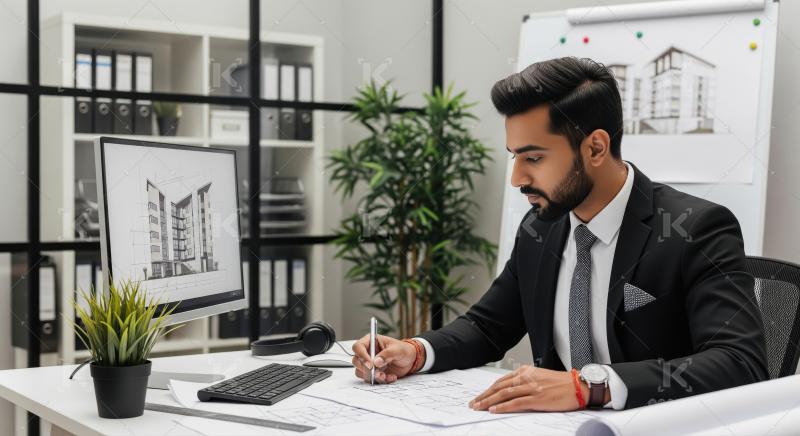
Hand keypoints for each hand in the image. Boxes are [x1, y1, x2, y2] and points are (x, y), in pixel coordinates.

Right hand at [351, 334, 417, 383]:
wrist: (410, 360)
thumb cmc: (403, 350)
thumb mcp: (398, 350)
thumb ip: (387, 354)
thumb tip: (376, 362)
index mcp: (371, 341)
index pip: (358, 347)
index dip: (361, 356)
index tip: (370, 364)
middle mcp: (367, 352)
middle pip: (356, 361)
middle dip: (366, 369)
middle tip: (378, 372)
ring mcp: (369, 364)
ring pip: (361, 372)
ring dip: (373, 376)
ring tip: (386, 375)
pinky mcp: (373, 373)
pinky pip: (370, 379)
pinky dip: (380, 380)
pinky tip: (390, 377)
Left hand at [469, 366, 598, 412]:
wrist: (579, 386)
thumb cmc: (562, 383)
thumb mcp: (540, 377)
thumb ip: (526, 381)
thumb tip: (511, 390)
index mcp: (526, 371)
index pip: (502, 380)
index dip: (488, 389)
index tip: (480, 396)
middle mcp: (527, 377)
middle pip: (499, 387)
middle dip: (484, 395)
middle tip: (473, 403)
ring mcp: (531, 387)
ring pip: (504, 394)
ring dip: (488, 401)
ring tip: (478, 407)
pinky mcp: (537, 398)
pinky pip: (516, 403)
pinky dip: (502, 406)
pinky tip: (494, 410)